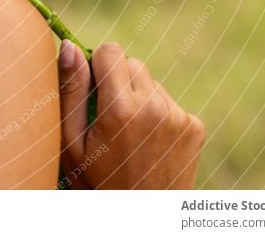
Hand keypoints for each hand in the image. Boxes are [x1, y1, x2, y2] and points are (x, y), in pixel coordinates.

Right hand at [57, 41, 204, 188]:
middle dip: (118, 81)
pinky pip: (169, 102)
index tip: (93, 88)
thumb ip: (70, 91)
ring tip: (129, 134)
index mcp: (120, 108)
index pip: (111, 50)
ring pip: (151, 83)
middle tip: (109, 116)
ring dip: (139, 97)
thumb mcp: (70, 142)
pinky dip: (158, 114)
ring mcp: (178, 117)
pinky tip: (149, 143)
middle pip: (132, 63)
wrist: (140, 219)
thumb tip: (70, 46)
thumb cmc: (96, 182)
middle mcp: (153, 107)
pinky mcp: (194, 127)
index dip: (97, 66)